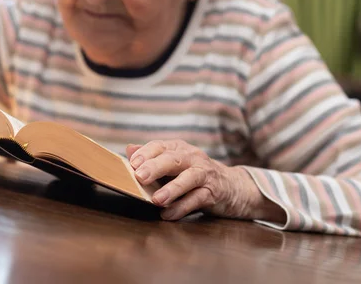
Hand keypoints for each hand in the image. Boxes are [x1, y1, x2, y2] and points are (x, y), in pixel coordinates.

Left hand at [126, 140, 284, 221]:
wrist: (232, 186)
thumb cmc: (193, 174)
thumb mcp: (172, 164)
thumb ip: (151, 158)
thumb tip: (129, 150)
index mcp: (178, 148)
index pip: (160, 146)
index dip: (146, 153)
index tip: (132, 163)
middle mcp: (192, 158)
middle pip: (173, 159)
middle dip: (155, 167)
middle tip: (140, 177)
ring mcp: (205, 174)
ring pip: (188, 178)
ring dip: (172, 189)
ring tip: (156, 200)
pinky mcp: (214, 192)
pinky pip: (197, 200)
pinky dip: (182, 208)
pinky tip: (168, 215)